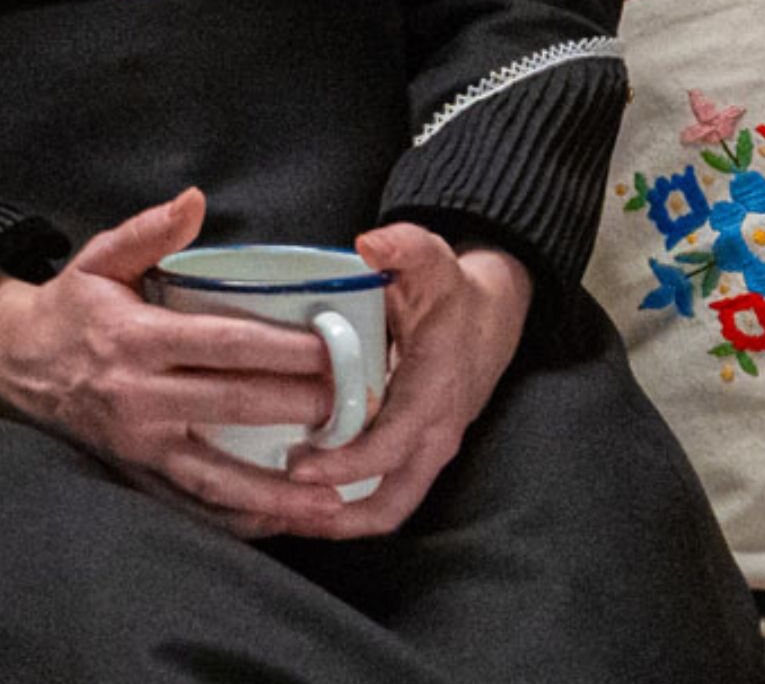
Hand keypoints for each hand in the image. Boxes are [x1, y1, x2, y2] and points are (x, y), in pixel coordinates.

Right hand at [0, 188, 359, 537]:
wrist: (13, 362)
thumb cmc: (70, 308)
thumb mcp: (99, 258)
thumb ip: (150, 230)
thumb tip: (196, 200)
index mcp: (136, 338)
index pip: (225, 345)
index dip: (284, 349)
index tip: (334, 349)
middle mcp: (140, 396)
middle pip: (235, 406)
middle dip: (302, 409)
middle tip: (361, 408)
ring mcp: (140, 443)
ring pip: (219, 475)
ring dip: (279, 491)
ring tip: (334, 502)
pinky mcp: (138, 473)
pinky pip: (195, 504)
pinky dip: (239, 518)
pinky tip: (282, 522)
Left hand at [277, 221, 532, 533]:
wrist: (491, 314)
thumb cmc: (450, 291)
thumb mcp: (432, 260)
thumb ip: (405, 246)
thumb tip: (371, 243)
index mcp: (434, 395)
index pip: (391, 446)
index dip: (346, 463)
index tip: (297, 468)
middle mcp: (434, 434)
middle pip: (390, 502)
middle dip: (334, 517)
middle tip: (274, 511)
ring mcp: (426, 451)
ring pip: (386, 509)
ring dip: (334, 521)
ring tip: (273, 519)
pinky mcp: (415, 455)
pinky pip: (382, 497)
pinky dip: (343, 510)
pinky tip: (293, 504)